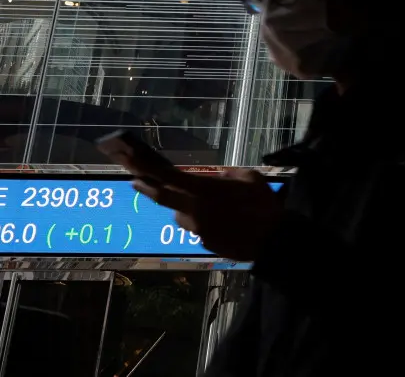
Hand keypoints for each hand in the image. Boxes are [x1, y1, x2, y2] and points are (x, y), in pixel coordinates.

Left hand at [133, 169, 281, 261]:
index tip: (130, 161)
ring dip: (185, 207)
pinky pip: (198, 228)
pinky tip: (224, 221)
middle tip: (136, 181)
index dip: (146, 168)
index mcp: (204, 190)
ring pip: (182, 214)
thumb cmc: (264, 205)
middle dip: (147, 187)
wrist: (273, 241)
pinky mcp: (204, 243)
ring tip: (207, 205)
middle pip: (162, 197)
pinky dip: (204, 222)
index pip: (167, 176)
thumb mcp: (250, 177)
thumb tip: (217, 177)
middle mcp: (193, 210)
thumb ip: (228, 175)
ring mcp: (197, 229)